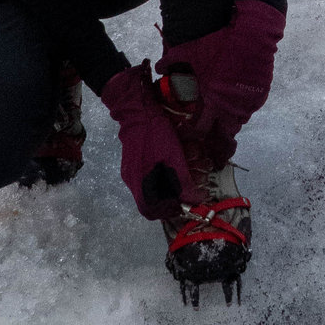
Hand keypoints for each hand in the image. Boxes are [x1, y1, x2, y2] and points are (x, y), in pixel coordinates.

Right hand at [100, 61, 192, 219]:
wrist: (138, 113)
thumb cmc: (157, 136)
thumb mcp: (175, 159)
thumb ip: (183, 182)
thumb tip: (194, 200)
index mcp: (140, 184)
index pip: (151, 211)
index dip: (168, 211)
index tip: (183, 204)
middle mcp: (132, 181)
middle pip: (149, 203)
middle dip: (168, 201)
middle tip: (183, 194)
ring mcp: (130, 172)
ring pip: (147, 191)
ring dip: (163, 191)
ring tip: (178, 182)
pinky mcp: (131, 163)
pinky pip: (144, 180)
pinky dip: (157, 181)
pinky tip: (168, 170)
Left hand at [157, 0, 285, 163]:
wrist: (252, 37)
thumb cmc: (219, 44)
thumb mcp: (190, 51)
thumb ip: (171, 62)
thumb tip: (158, 68)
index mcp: (211, 101)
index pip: (199, 130)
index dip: (193, 132)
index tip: (190, 128)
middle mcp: (229, 108)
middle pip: (221, 134)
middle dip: (215, 132)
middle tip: (210, 124)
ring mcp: (246, 104)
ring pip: (238, 123)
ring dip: (230, 120)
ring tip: (224, 110)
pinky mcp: (259, 97)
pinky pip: (250, 110)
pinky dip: (243, 107)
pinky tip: (238, 97)